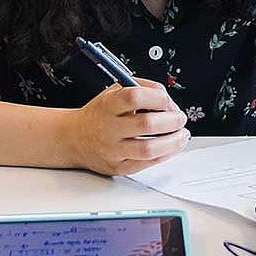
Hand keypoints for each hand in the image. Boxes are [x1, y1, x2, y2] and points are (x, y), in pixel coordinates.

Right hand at [63, 80, 188, 175]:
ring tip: (181, 135)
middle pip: (146, 124)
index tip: (167, 100)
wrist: (74, 138)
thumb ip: (141, 88)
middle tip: (180, 118)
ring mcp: (112, 150)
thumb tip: (167, 99)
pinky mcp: (117, 167)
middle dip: (172, 121)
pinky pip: (146, 164)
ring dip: (173, 142)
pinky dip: (164, 155)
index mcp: (108, 104)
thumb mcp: (114, 91)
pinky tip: (170, 147)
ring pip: (149, 149)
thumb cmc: (99, 113)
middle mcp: (109, 127)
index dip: (157, 98)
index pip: (135, 97)